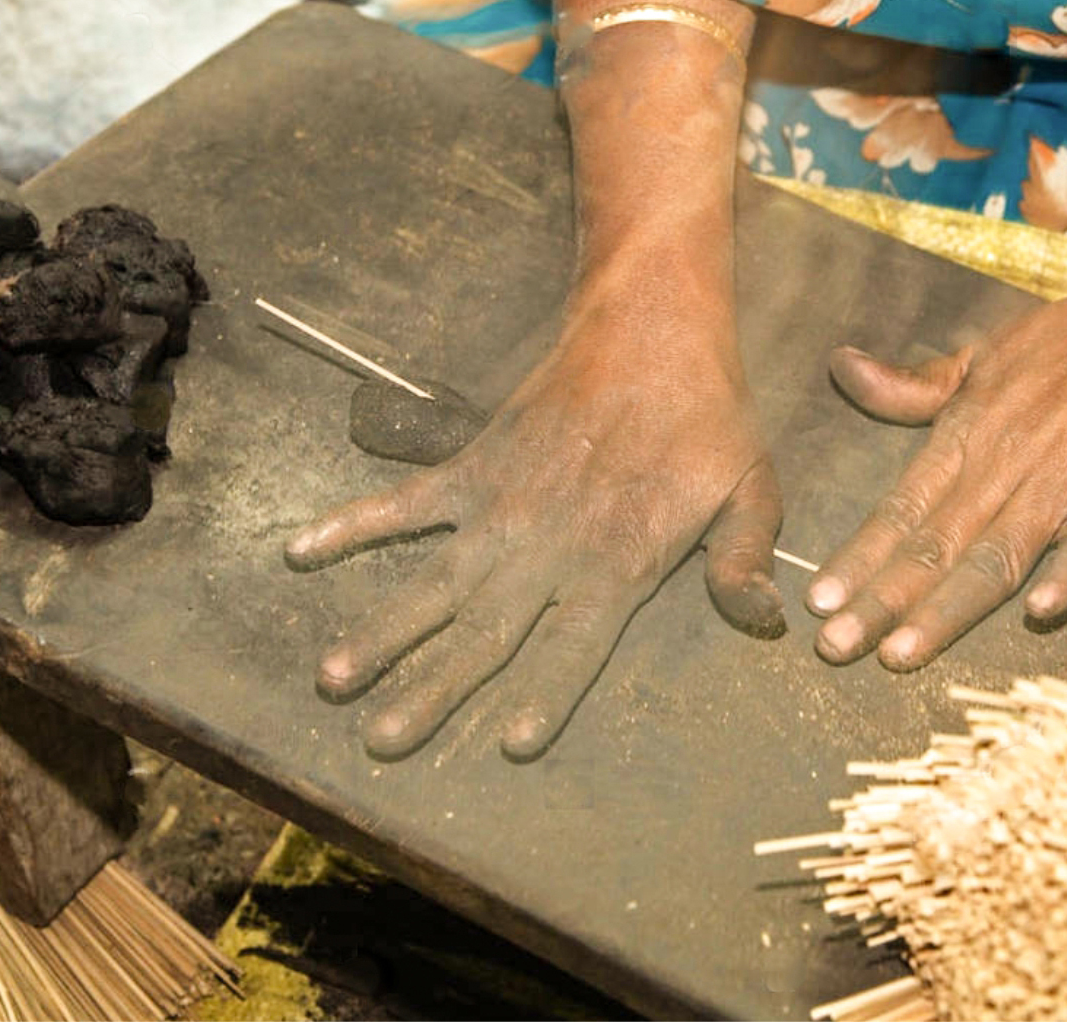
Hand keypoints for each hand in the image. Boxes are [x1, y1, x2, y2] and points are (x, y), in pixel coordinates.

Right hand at [286, 294, 783, 761]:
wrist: (650, 324)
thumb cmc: (707, 415)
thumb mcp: (751, 488)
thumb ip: (743, 562)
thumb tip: (766, 625)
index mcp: (620, 561)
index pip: (576, 646)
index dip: (546, 695)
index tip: (507, 743)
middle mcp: (550, 545)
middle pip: (484, 633)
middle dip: (432, 690)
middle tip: (383, 741)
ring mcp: (502, 505)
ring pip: (432, 582)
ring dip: (382, 630)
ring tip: (334, 678)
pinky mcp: (474, 465)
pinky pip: (403, 503)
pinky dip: (351, 524)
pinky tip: (300, 551)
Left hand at [804, 252, 1066, 669]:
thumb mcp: (986, 352)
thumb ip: (917, 385)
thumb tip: (843, 372)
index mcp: (972, 429)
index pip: (903, 505)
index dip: (860, 556)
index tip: (817, 602)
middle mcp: (1011, 458)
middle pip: (937, 542)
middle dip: (881, 600)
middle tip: (832, 649)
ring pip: (1000, 553)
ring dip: (948, 607)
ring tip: (901, 653)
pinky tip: (1041, 614)